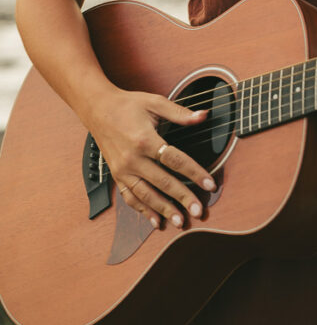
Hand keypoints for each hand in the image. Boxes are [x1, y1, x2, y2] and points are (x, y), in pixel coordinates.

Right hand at [88, 89, 215, 228]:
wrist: (98, 109)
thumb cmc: (128, 105)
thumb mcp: (155, 103)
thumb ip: (180, 112)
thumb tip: (203, 116)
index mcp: (144, 140)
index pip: (175, 160)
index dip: (194, 173)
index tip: (209, 184)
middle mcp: (132, 159)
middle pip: (162, 182)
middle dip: (182, 198)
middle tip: (198, 211)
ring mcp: (123, 170)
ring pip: (146, 195)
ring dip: (164, 210)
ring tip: (180, 221)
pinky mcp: (117, 176)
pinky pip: (130, 197)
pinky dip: (143, 211)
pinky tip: (155, 220)